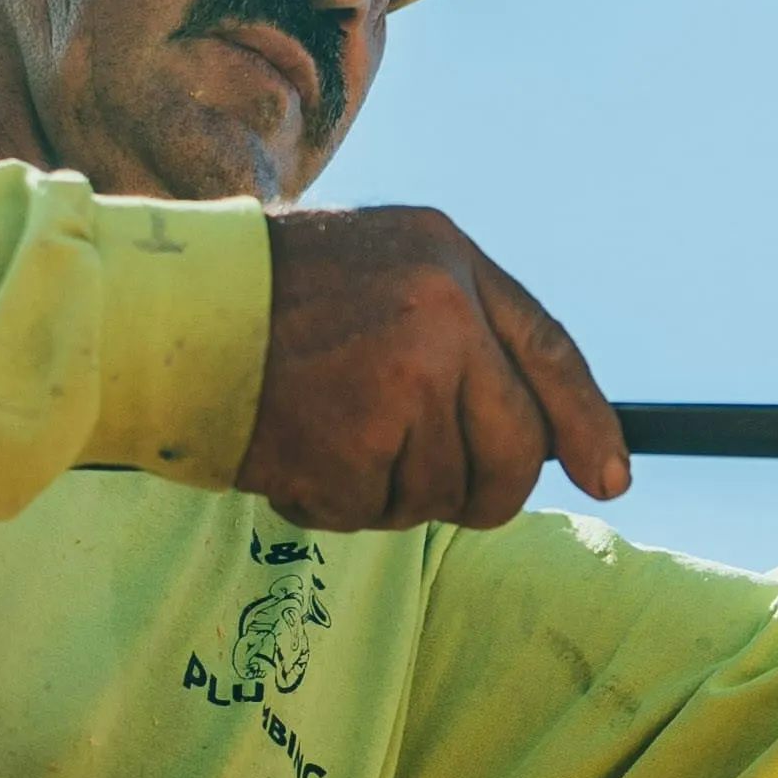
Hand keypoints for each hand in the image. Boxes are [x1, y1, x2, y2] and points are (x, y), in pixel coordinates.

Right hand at [244, 206, 631, 527]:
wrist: (166, 313)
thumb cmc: (274, 291)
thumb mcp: (390, 262)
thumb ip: (468, 328)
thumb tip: (545, 435)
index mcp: (450, 265)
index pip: (550, 353)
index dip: (588, 425)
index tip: (611, 479)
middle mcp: (439, 321)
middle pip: (513, 452)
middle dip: (488, 490)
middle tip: (439, 488)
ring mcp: (397, 389)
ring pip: (442, 493)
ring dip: (392, 491)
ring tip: (333, 436)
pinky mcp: (348, 450)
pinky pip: (372, 514)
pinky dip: (336, 503)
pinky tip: (297, 453)